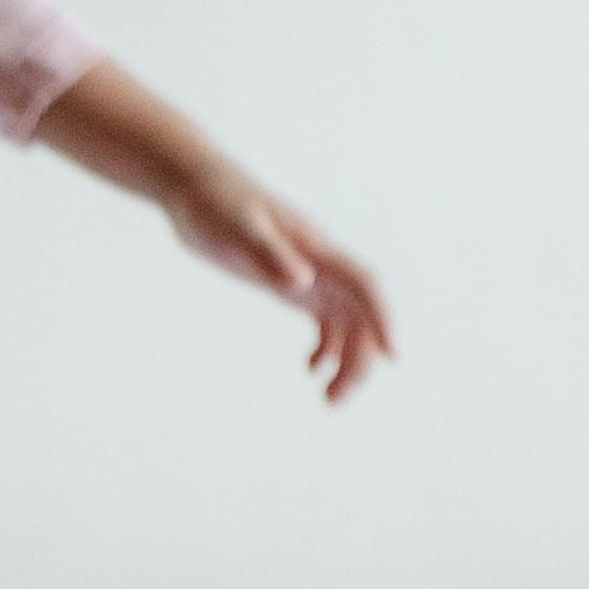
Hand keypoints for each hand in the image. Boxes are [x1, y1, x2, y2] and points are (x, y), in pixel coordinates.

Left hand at [34, 58, 391, 401]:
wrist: (193, 186)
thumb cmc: (213, 203)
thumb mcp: (237, 229)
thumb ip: (270, 255)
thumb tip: (303, 284)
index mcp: (316, 248)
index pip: (365, 285)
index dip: (384, 319)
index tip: (394, 357)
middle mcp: (321, 261)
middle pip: (361, 313)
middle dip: (359, 357)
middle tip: (333, 401)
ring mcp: (308, 271)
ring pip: (346, 321)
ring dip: (346, 360)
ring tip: (328, 400)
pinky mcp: (289, 279)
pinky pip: (323, 317)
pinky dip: (324, 347)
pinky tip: (309, 370)